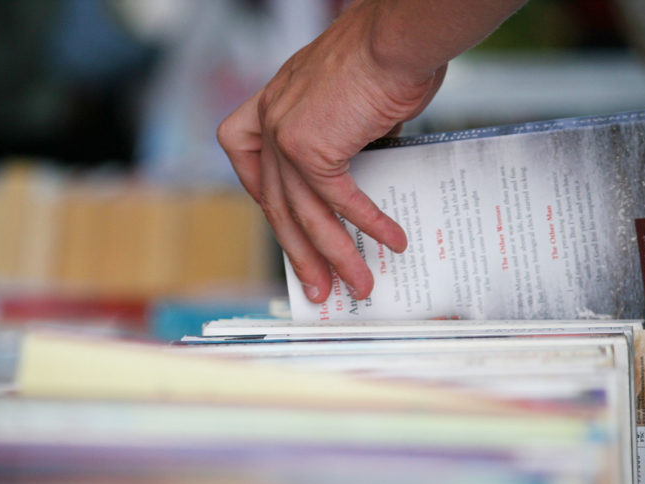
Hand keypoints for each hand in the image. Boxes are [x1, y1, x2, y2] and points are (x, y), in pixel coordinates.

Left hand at [217, 2, 445, 302]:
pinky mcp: (312, 148)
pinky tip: (388, 242)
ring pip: (305, 214)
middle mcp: (271, 120)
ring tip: (357, 284)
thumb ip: (342, 135)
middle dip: (300, 252)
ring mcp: (285, 135)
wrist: (396, 35)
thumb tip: (361, 167)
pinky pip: (338, 202)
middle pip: (278, 204)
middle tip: (318, 286)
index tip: (286, 223)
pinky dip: (367, 225)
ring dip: (335, 255)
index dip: (265, 196)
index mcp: (274, 103)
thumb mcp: (347, 98)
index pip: (247, 158)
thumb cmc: (382, 55)